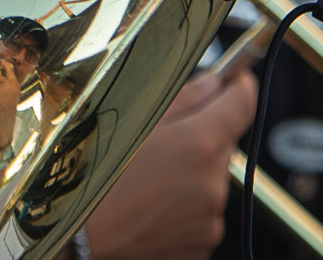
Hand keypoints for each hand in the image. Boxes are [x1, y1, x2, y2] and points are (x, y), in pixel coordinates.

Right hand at [82, 67, 254, 259]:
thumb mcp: (135, 122)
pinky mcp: (203, 244)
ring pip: (212, 181)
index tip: (235, 79)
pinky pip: (203, 212)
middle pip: (224, 145)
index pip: (243, 104)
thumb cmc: (97, 177)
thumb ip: (185, 98)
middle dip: (203, 137)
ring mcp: (210, 219)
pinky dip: (186, 204)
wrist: (79, 238)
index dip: (240, 86)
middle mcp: (213, 184)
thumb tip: (214, 83)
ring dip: (193, 174)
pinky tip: (153, 203)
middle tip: (164, 141)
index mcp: (200, 146)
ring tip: (150, 179)